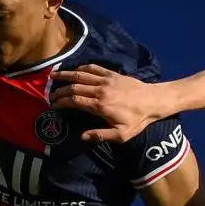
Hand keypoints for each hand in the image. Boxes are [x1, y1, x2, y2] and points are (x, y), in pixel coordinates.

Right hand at [49, 66, 163, 143]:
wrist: (154, 101)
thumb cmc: (138, 120)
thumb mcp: (121, 134)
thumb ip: (101, 135)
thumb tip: (82, 137)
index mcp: (100, 106)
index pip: (75, 101)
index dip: (62, 102)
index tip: (53, 105)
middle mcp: (100, 90)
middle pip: (74, 86)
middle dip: (60, 90)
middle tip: (50, 93)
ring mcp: (106, 80)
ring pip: (81, 74)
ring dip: (66, 74)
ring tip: (54, 76)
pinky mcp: (112, 74)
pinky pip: (94, 68)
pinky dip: (82, 68)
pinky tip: (75, 70)